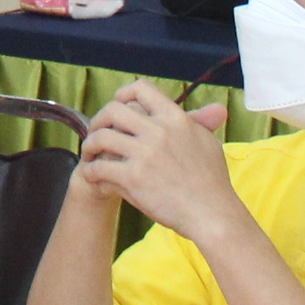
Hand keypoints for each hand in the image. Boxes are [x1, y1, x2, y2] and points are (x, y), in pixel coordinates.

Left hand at [76, 83, 237, 243]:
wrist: (213, 215)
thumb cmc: (213, 182)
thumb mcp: (209, 142)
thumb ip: (201, 122)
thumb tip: (215, 108)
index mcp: (175, 119)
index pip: (141, 89)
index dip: (124, 94)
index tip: (118, 105)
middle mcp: (158, 131)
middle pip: (113, 110)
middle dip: (99, 119)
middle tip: (97, 132)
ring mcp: (144, 154)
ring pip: (100, 137)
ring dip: (89, 145)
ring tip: (90, 154)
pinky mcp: (133, 178)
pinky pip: (99, 167)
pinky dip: (91, 171)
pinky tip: (93, 176)